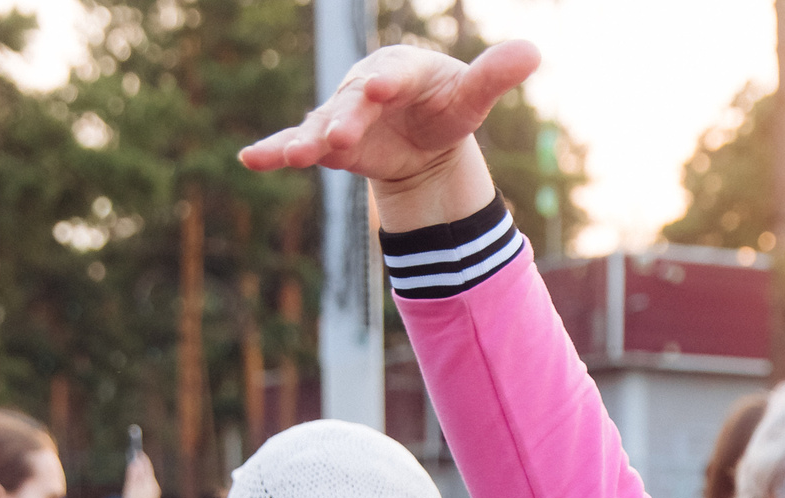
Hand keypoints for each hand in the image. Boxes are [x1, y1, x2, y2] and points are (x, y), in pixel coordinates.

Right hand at [122, 453, 161, 497]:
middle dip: (142, 464)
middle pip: (147, 472)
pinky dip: (142, 480)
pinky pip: (146, 485)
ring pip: (147, 479)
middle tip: (136, 455)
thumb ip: (134, 475)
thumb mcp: (132, 489)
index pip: (146, 466)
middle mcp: (153, 487)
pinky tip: (139, 481)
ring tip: (137, 465)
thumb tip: (136, 462)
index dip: (141, 458)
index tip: (137, 450)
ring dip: (142, 471)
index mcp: (149, 483)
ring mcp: (153, 494)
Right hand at [241, 41, 538, 227]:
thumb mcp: (472, 97)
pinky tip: (250, 160)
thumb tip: (534, 51)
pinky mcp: (328, 142)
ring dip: (306, 140)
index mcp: (400, 69)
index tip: (378, 88)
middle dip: (347, 118)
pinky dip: (274, 151)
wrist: (423, 137)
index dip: (385, 82)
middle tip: (343, 134)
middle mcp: (364, 87)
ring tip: (294, 155)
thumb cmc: (447, 106)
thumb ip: (494, 76)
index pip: (393, 75)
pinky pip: (298, 144)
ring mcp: (342, 115)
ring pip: (322, 126)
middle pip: (352, 103)